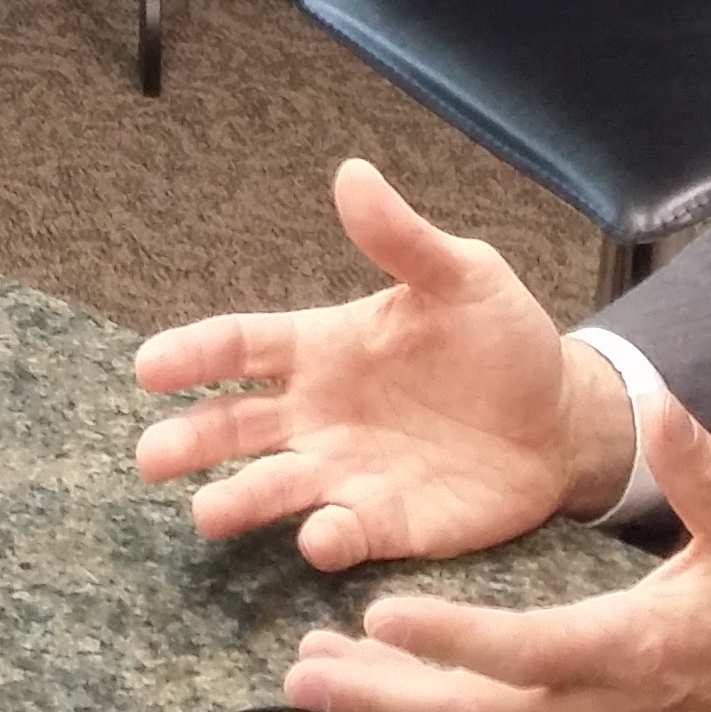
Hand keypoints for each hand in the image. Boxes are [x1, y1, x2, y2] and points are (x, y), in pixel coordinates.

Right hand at [136, 159, 629, 568]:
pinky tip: (318, 538)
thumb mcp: (463, 276)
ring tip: (207, 512)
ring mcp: (349, 472)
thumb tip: (352, 173)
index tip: (148, 366)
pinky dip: (327, 538)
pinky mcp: (390, 524)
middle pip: (236, 426)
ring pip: (277, 487)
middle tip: (150, 457)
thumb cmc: (501, 341)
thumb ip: (403, 238)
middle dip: (191, 440)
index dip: (193, 354)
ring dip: (240, 499)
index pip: (241, 346)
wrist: (563, 419)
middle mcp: (320, 414)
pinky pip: (348, 533)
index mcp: (324, 347)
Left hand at [276, 396, 710, 711]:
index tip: (385, 615)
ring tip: (313, 672)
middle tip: (306, 663)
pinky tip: (376, 691)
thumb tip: (663, 410)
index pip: (528, 651)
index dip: (456, 641)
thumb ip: (704, 473)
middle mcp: (595, 708)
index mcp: (632, 648)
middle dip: (386, 693)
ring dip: (390, 707)